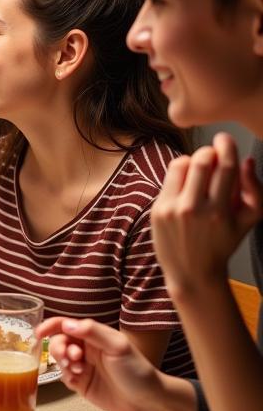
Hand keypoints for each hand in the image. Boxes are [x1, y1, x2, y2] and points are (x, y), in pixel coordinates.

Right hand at [38, 317, 160, 410]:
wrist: (147, 402)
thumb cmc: (137, 371)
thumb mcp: (117, 346)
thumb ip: (92, 332)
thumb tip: (66, 324)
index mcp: (94, 336)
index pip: (66, 325)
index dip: (50, 326)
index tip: (39, 333)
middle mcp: (87, 349)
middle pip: (59, 342)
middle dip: (60, 349)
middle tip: (72, 359)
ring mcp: (83, 366)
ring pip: (59, 360)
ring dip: (63, 363)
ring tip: (78, 370)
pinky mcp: (81, 384)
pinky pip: (64, 376)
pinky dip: (66, 376)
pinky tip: (77, 380)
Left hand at [151, 133, 262, 296]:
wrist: (192, 271)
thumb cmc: (223, 243)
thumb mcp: (249, 220)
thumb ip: (255, 189)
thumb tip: (247, 160)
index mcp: (221, 212)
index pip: (225, 167)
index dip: (226, 146)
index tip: (226, 138)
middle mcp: (195, 210)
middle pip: (202, 160)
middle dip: (209, 151)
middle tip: (214, 154)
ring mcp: (173, 210)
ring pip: (182, 164)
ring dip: (193, 160)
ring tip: (200, 171)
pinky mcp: (158, 210)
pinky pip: (169, 177)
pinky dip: (180, 172)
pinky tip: (188, 182)